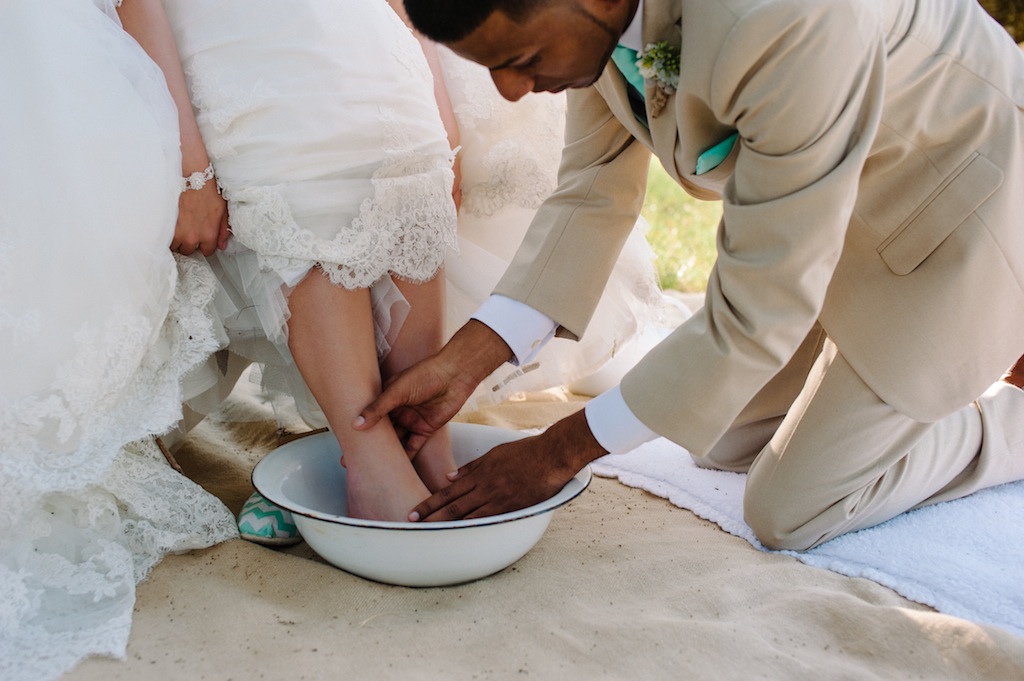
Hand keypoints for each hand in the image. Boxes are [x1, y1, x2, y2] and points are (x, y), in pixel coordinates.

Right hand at [171, 182, 229, 254]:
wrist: (191, 177)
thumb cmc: (208, 190)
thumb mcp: (222, 210)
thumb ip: (222, 230)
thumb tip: (222, 246)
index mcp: (208, 235)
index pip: (206, 251)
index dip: (205, 245)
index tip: (202, 239)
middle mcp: (192, 237)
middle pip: (188, 250)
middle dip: (189, 243)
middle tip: (188, 232)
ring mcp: (176, 232)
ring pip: (175, 246)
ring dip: (176, 240)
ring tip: (178, 228)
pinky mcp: (164, 225)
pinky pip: (164, 238)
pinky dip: (166, 234)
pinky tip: (170, 226)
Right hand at [355, 320, 512, 455]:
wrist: (454, 375)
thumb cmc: (425, 375)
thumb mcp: (396, 391)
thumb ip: (377, 409)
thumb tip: (356, 424)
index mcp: (387, 396)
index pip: (369, 414)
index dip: (357, 428)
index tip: (344, 441)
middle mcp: (397, 410)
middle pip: (381, 431)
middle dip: (369, 446)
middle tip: (352, 461)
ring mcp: (411, 420)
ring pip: (395, 440)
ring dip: (386, 453)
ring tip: (371, 467)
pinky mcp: (425, 429)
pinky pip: (412, 446)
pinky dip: (405, 457)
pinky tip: (395, 468)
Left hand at [408, 409, 606, 520]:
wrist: (551, 456)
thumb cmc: (524, 452)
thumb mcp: (494, 453)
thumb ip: (471, 467)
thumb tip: (449, 477)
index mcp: (479, 473)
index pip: (447, 492)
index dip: (429, 504)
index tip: (413, 513)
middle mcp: (485, 488)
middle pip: (452, 507)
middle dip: (431, 517)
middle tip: (412, 526)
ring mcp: (498, 499)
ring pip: (467, 516)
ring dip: (447, 526)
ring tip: (430, 535)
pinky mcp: (512, 508)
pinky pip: (488, 520)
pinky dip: (473, 528)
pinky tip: (461, 536)